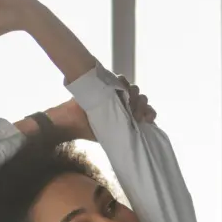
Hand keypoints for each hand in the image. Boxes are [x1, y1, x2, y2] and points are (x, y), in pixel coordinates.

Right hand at [42, 79, 156, 139]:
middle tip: (136, 114)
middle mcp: (125, 103)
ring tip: (128, 103)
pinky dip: (124, 84)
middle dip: (142, 106)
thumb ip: (123, 134)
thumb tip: (138, 140)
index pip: (146, 112)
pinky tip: (122, 90)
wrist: (72, 121)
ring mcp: (118, 93)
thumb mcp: (110, 135)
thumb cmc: (90, 130)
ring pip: (135, 90)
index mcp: (128, 115)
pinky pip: (122, 80)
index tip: (147, 119)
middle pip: (142, 99)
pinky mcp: (109, 84)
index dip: (149, 113)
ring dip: (135, 95)